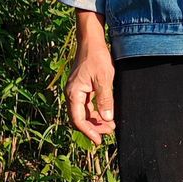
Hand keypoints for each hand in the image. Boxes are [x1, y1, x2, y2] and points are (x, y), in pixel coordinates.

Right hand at [66, 14, 115, 143]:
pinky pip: (86, 106)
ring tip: (110, 125)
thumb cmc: (96, 57)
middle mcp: (72, 94)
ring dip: (95, 121)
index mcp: (73, 93)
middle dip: (94, 128)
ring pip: (83, 113)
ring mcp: (76, 92)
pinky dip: (95, 112)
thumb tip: (107, 119)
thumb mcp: (104, 78)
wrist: (91, 41)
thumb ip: (105, 99)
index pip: (78, 120)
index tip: (99, 140)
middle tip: (110, 131)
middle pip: (80, 119)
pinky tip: (106, 114)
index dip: (89, 132)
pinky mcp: (82, 89)